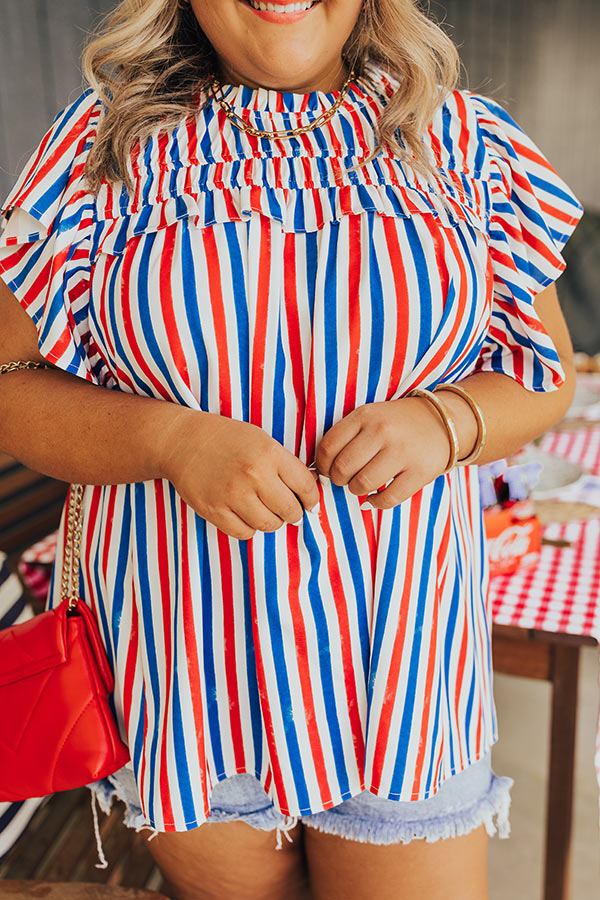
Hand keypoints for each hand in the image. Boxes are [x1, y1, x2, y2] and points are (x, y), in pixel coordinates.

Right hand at [156, 409, 319, 538]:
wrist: (183, 441)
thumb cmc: (226, 439)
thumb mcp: (261, 440)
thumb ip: (286, 465)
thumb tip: (310, 492)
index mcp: (269, 453)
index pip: (306, 487)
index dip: (311, 499)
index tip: (309, 503)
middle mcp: (253, 474)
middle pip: (290, 510)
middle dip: (293, 513)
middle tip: (287, 509)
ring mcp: (233, 494)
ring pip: (269, 525)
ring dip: (271, 521)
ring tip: (263, 510)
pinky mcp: (214, 510)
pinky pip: (245, 533)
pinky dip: (248, 527)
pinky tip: (244, 513)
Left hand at [314, 398, 453, 509]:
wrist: (442, 421)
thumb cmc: (396, 423)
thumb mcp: (370, 416)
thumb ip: (346, 436)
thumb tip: (320, 470)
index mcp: (365, 415)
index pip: (328, 447)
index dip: (322, 465)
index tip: (329, 469)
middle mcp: (383, 431)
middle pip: (342, 469)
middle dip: (338, 480)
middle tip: (346, 478)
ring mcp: (402, 452)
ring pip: (362, 485)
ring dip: (356, 490)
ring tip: (361, 484)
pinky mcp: (420, 472)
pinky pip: (388, 498)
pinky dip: (376, 503)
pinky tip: (374, 498)